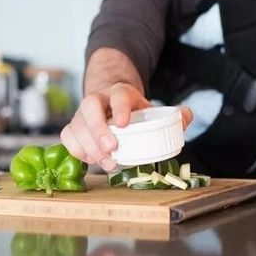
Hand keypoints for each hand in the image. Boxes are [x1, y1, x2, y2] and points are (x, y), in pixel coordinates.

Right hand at [60, 82, 192, 171]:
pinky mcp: (74, 128)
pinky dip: (77, 151)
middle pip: (89, 106)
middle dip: (98, 128)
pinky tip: (92, 162)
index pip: (118, 94)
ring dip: (89, 146)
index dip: (120, 107)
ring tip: (108, 163)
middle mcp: (98, 99)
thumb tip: (186, 116)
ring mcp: (82, 114)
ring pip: (76, 124)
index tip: (124, 124)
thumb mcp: (153, 108)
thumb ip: (175, 114)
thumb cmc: (134, 111)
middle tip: (111, 148)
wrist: (110, 103)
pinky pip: (68, 138)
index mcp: (120, 92)